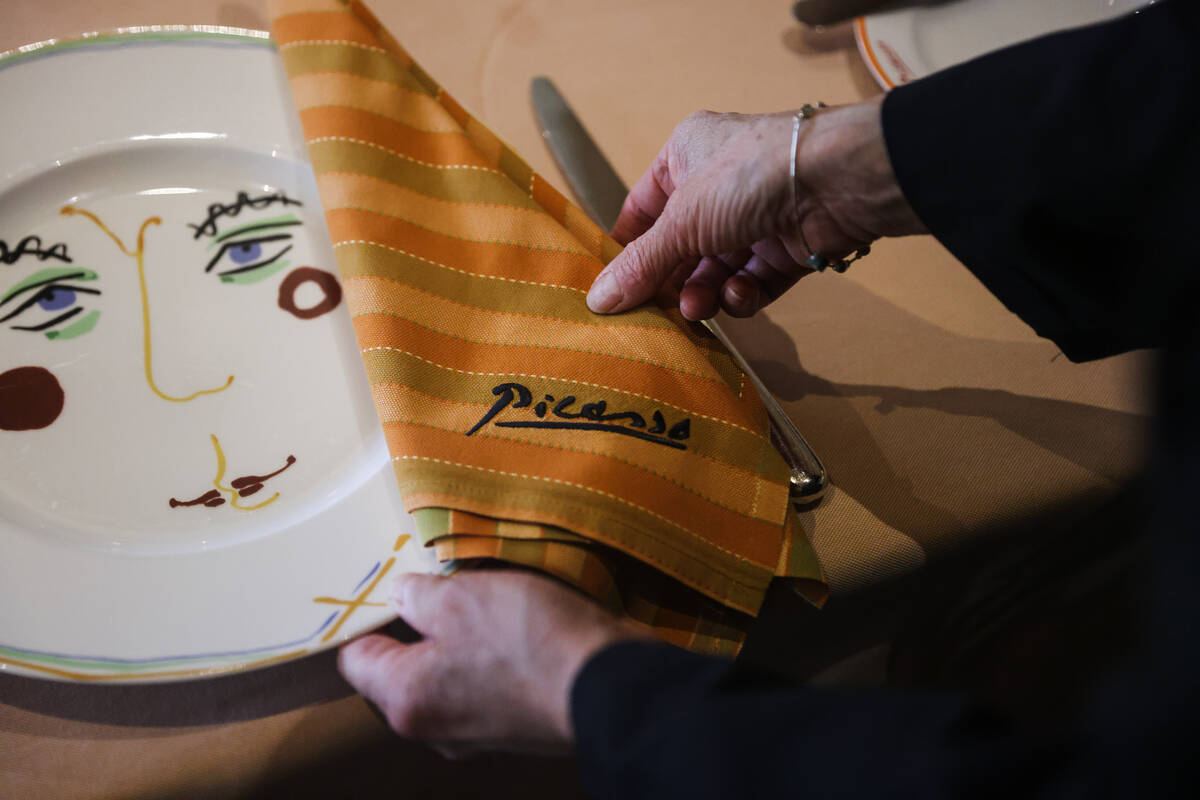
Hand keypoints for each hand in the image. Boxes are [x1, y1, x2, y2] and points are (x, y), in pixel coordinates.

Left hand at [338, 570, 647, 756]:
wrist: (610, 684)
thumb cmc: (528, 642)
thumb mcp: (461, 597)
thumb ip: (419, 595)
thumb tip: (402, 595)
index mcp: (406, 700)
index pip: (356, 660)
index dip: (368, 618)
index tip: (386, 586)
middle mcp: (435, 727)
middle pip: (405, 668)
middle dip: (421, 625)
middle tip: (442, 585)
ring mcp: (478, 730)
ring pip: (450, 673)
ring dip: (464, 636)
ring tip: (488, 598)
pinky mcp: (517, 722)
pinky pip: (490, 681)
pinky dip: (498, 654)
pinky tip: (520, 623)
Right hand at [586, 96, 924, 319]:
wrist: (837, 180)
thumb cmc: (749, 176)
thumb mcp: (681, 221)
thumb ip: (641, 265)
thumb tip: (596, 303)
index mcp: (686, 156)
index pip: (644, 208)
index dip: (630, 247)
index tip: (616, 286)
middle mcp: (719, 184)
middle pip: (681, 247)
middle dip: (673, 281)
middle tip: (661, 311)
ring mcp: (756, 217)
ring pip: (718, 269)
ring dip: (706, 293)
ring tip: (699, 308)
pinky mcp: (788, 247)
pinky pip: (754, 280)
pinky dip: (743, 294)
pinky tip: (739, 296)